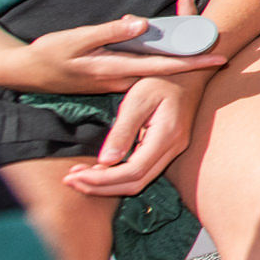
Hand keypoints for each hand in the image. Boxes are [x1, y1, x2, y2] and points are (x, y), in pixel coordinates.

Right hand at [11, 3, 229, 94]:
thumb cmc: (49, 53)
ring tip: (207, 45)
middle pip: (165, 69)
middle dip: (194, 60)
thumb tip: (142, 23)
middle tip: (225, 48)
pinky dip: (159, 60)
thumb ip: (110, 31)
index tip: (219, 58)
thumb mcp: (76, 38)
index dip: (192, 62)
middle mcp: (120, 79)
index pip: (162, 66)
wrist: (25, 72)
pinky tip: (173, 49)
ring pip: (154, 70)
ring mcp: (115, 82)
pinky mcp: (110, 79)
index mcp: (114, 69)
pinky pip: (141, 69)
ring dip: (179, 59)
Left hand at [69, 69, 206, 197]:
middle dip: (100, 187)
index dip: (102, 179)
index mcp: (167, 136)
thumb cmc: (161, 79)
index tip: (74, 176)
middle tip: (70, 181)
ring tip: (79, 177)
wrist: (189, 73)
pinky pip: (142, 172)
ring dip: (107, 185)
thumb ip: (122, 131)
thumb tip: (105, 161)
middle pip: (136, 183)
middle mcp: (173, 148)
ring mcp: (173, 150)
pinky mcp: (167, 149)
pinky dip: (118, 176)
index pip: (133, 171)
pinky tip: (100, 169)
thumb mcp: (137, 99)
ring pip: (139, 181)